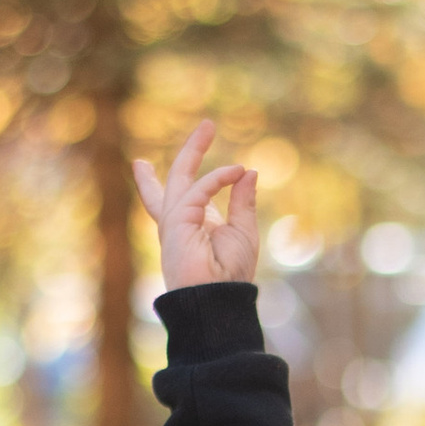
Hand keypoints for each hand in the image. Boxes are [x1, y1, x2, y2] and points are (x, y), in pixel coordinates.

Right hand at [133, 122, 259, 286]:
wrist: (219, 299)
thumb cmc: (231, 274)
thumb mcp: (243, 232)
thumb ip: (243, 202)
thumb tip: (249, 172)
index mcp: (197, 225)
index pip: (188, 195)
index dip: (192, 172)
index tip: (195, 152)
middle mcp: (182, 222)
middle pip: (179, 180)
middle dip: (190, 152)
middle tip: (206, 126)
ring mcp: (175, 222)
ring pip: (180, 178)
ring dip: (194, 150)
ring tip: (208, 127)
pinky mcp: (177, 223)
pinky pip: (197, 191)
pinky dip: (217, 179)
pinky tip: (237, 172)